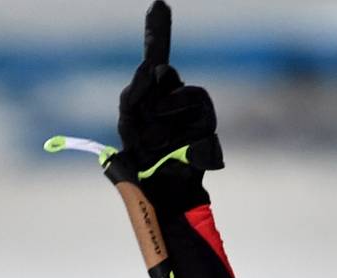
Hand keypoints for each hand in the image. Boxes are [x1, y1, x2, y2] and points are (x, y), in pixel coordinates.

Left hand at [115, 1, 221, 208]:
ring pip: (186, 95)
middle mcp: (177, 102)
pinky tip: (180, 153)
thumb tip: (153, 67)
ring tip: (158, 143)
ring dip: (165, 118)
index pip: (156, 62)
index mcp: (154, 100)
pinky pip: (199, 125)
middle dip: (148, 94)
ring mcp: (197, 116)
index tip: (157, 4)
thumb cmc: (142, 166)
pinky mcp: (208, 133)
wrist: (162, 199)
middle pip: (165, 76)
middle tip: (144, 118)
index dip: (157, 33)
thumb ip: (133, 99)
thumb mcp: (129, 129)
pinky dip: (188, 141)